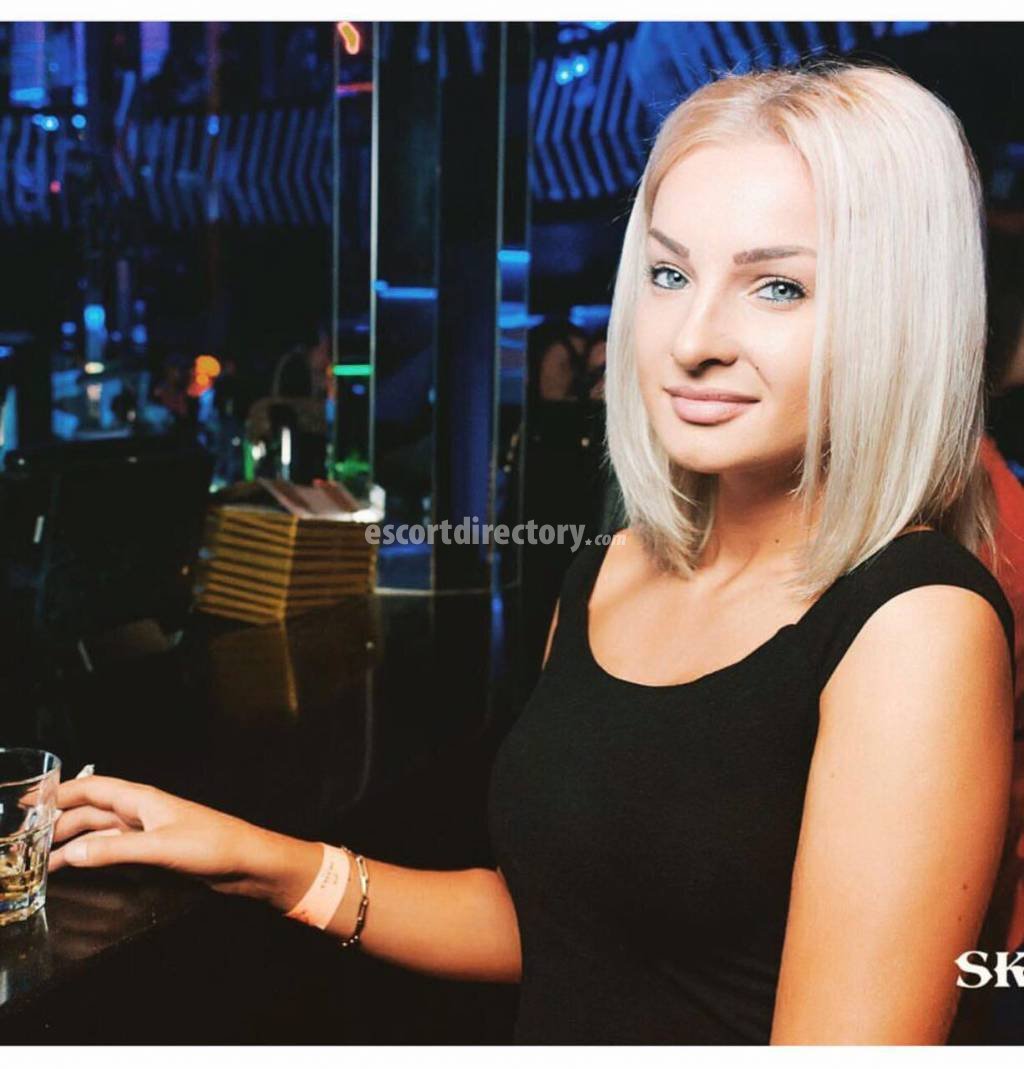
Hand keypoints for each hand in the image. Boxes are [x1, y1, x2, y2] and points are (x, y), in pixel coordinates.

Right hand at [48, 775, 321, 911]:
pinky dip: (92, 854)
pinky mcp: (156, 851)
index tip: (28, 801)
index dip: (60, 792)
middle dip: (58, 821)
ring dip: (72, 842)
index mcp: (143, 800)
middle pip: (91, 811)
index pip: (93, 788)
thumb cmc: (213, 846)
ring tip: (41, 859)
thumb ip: (116, 850)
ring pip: (100, 831)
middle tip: (25, 840)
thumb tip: (72, 854)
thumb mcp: (160, 847)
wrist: (249, 862)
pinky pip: (114, 849)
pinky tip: (78, 865)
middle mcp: (142, 811)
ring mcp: (148, 831)